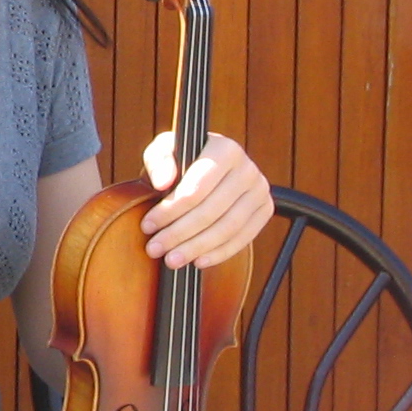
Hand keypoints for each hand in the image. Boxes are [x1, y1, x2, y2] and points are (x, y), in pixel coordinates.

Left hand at [141, 130, 271, 268]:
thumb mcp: (164, 150)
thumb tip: (163, 182)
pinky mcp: (265, 210)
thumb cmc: (180, 158)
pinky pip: (244, 237)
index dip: (169, 211)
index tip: (147, 226)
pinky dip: (220, 252)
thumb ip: (159, 161)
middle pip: (211, 211)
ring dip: (197, 248)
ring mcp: (260, 190)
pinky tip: (198, 261)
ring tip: (171, 260)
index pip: (196, 189)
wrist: (206, 164)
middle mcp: (248, 169)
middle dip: (179, 234)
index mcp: (225, 149)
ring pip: (228, 228)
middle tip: (155, 249)